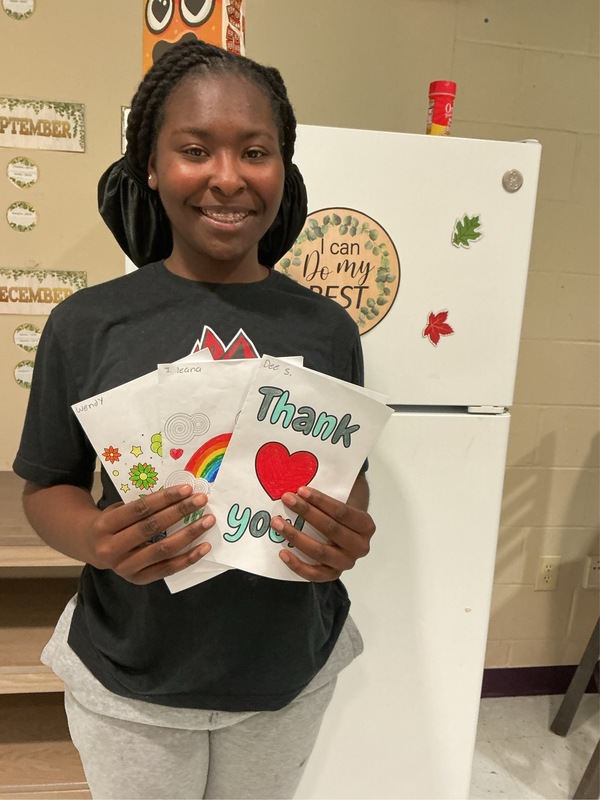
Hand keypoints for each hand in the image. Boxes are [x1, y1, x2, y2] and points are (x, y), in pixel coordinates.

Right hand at [89, 484, 214, 584]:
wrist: (90, 547)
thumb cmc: (111, 522)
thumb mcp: (117, 508)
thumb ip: (141, 505)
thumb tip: (179, 495)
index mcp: (105, 525)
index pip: (140, 509)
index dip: (165, 498)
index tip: (187, 489)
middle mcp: (112, 548)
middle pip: (152, 528)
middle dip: (180, 511)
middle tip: (201, 500)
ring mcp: (124, 567)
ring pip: (162, 550)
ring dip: (189, 534)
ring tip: (208, 521)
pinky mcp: (137, 579)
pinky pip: (168, 569)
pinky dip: (188, 558)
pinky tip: (204, 546)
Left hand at [270, 479, 374, 581]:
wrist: (348, 534)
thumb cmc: (340, 513)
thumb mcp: (343, 500)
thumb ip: (330, 493)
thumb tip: (301, 481)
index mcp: (366, 525)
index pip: (342, 512)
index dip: (320, 501)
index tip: (300, 490)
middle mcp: (360, 546)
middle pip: (331, 529)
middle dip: (306, 513)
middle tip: (286, 499)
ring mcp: (347, 563)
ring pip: (320, 552)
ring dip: (296, 536)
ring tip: (278, 523)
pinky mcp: (333, 575)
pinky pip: (314, 574)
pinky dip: (297, 565)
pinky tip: (282, 553)